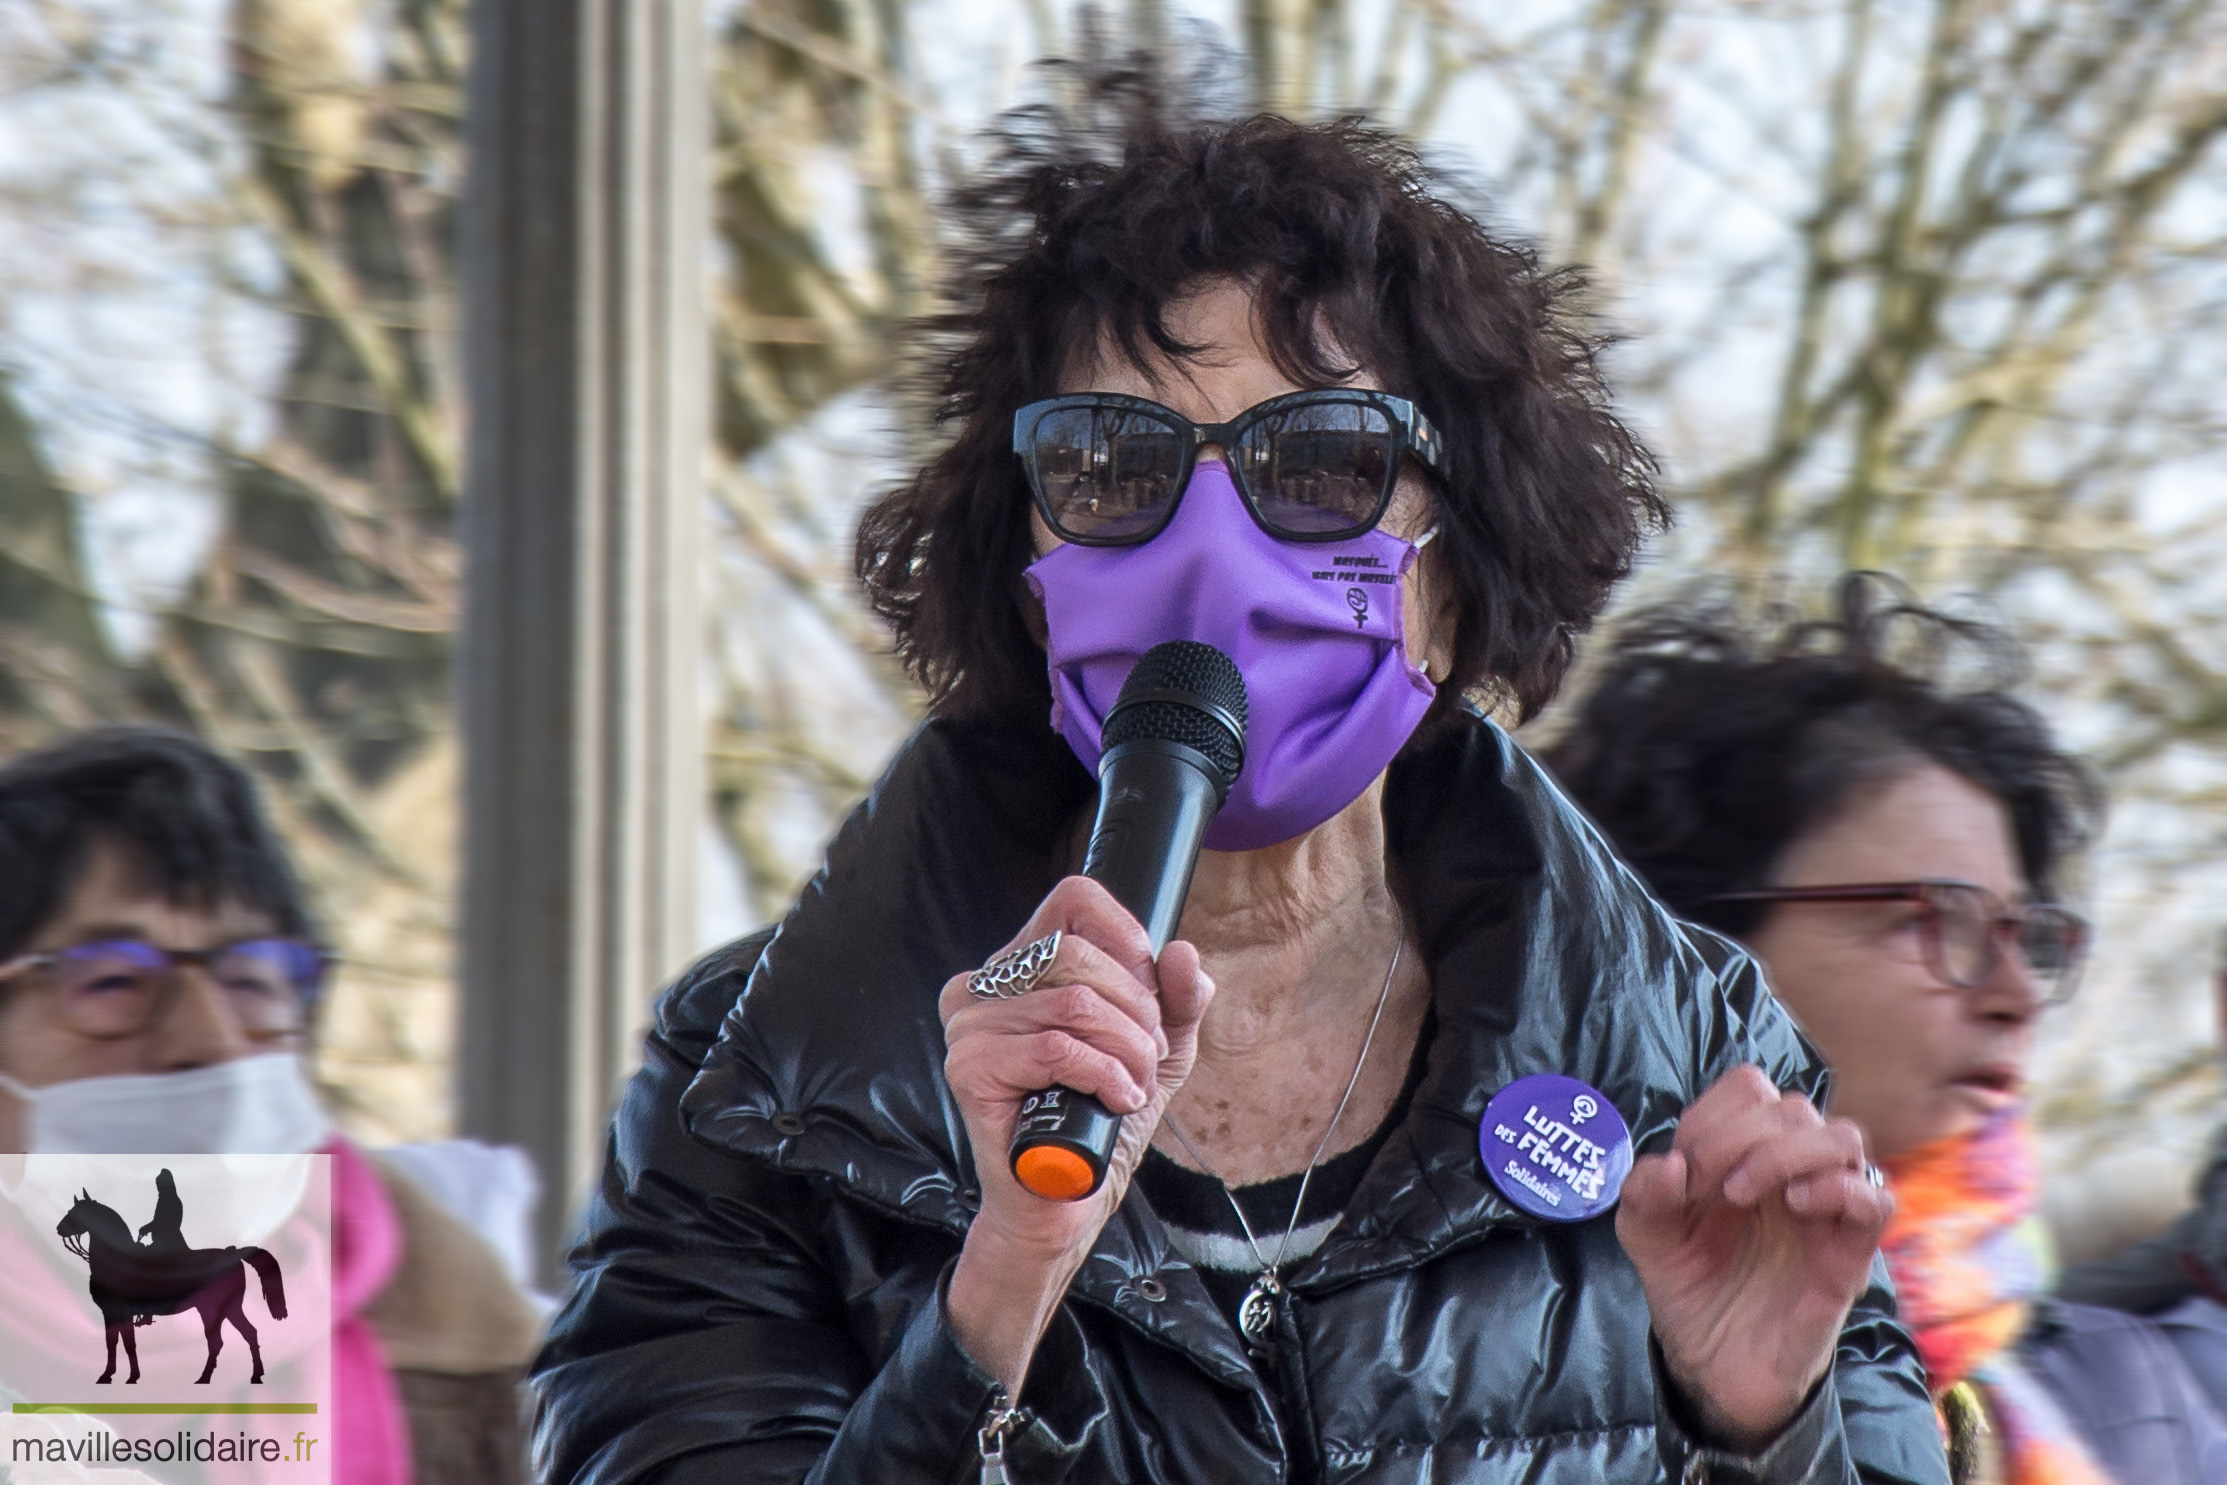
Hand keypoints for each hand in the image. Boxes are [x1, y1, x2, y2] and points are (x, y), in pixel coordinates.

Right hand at [940, 876, 1213, 1391]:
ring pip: (1073, 1005)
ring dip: (1126, 1051)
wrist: (1068, 1199)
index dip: (1125, 934)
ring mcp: (969, 1026)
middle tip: (1149, 1055)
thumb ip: (1178, 999)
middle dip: (1136, 1008)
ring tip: (1134, 1086)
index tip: (1150, 987)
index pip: (1072, 899)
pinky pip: (1055, 1048)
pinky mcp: (970, 1069)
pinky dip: (1103, 1075)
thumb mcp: (1157, 1049)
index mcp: (1022, 965)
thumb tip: (1181, 954)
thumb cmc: (1101, 1117)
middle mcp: (985, 985)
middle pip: (1076, 951)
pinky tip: (1115, 1101)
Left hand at [1615, 1065, 1888, 1452]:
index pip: (1750, 1088)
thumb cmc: (1690, 1287)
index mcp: (1741, 1153)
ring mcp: (1823, 1207)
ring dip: (1786, 1151)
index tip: (1685, 1166)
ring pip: (1842, 1136)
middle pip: (1793, 1106)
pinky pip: (1875, 1197)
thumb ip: (1644, 1195)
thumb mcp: (1646, 1238)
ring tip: (1743, 1194)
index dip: (1715, 1114)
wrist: (1716, 1365)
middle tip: (1709, 1187)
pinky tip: (1793, 1206)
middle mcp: (1788, 1170)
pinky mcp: (1850, 1251)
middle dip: (1741, 1134)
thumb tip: (1668, 1163)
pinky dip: (1837, 1187)